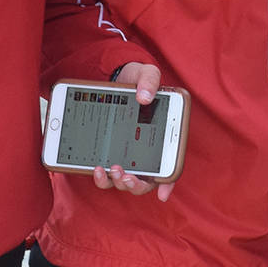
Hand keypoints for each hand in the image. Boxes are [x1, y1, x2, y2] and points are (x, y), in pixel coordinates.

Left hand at [91, 64, 174, 200]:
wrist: (113, 80)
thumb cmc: (136, 79)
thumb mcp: (145, 73)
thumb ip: (149, 80)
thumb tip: (145, 97)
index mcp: (162, 135)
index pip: (170, 164)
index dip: (168, 182)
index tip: (162, 194)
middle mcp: (146, 150)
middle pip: (146, 180)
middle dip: (136, 184)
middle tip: (125, 176)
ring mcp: (127, 155)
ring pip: (125, 181)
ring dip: (118, 183)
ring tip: (110, 169)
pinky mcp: (108, 155)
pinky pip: (107, 174)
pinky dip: (102, 178)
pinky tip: (97, 168)